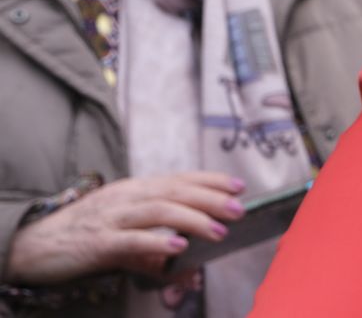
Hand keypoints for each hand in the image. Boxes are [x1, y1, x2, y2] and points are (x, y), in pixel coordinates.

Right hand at [5, 172, 244, 283]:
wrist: (32, 247)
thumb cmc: (82, 238)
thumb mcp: (124, 240)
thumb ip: (155, 253)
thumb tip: (187, 271)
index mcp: (133, 190)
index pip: (178, 180)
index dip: (210, 181)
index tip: (239, 186)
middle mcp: (125, 198)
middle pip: (174, 192)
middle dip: (210, 199)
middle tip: (239, 209)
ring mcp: (111, 218)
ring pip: (158, 212)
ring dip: (193, 219)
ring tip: (219, 230)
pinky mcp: (97, 243)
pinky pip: (131, 241)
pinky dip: (157, 243)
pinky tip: (178, 248)